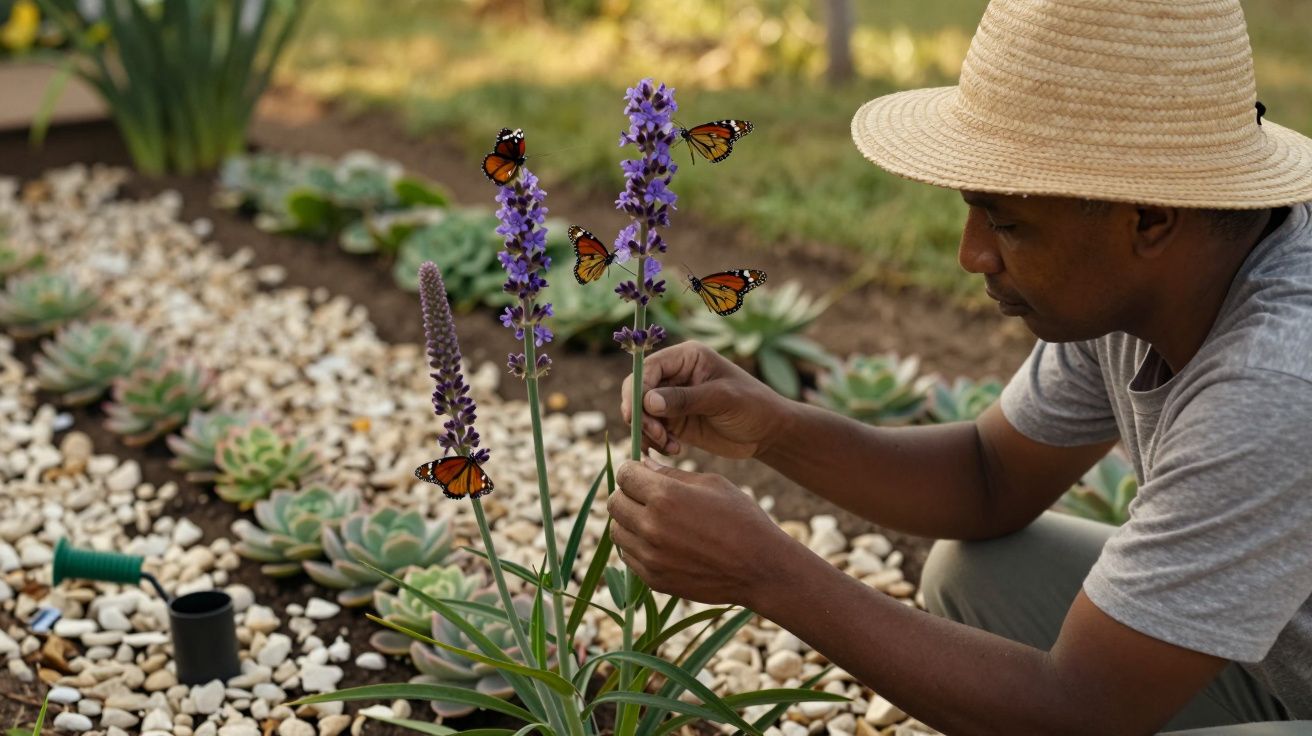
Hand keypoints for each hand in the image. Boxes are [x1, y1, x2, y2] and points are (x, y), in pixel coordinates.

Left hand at [608, 457, 802, 605]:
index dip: (632, 470)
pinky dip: (636, 546)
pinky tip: (659, 541)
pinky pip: (628, 556)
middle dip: (627, 494)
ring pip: (616, 531)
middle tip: (646, 495)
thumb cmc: (741, 519)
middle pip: (614, 503)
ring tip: (653, 519)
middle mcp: (651, 526)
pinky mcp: (653, 579)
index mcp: (665, 496)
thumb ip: (672, 474)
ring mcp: (650, 556)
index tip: (641, 473)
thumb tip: (644, 465)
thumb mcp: (712, 484)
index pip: (624, 474)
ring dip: (629, 521)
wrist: (760, 569)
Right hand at [620, 341, 787, 458]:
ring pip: (641, 414)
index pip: (647, 369)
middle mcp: (674, 375)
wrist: (768, 432)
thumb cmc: (753, 406)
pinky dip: (655, 442)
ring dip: (648, 432)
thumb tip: (648, 402)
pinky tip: (673, 450)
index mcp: (685, 357)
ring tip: (671, 447)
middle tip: (658, 436)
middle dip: (641, 416)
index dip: (637, 391)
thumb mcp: (722, 399)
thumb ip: (685, 399)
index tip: (640, 416)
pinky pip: (651, 431)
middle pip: (637, 391)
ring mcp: (671, 399)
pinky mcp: (673, 421)